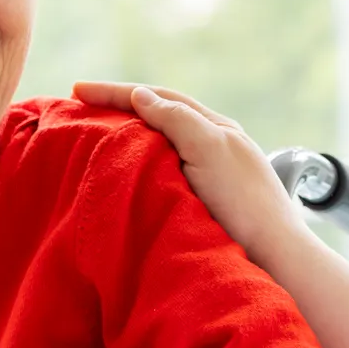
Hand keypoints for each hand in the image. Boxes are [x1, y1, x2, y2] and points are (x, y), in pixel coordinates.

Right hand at [72, 82, 308, 266]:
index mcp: (214, 128)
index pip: (158, 98)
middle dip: (116, 110)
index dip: (116, 92)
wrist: (272, 256)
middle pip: (155, 120)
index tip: (76, 91)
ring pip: (156, 149)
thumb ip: (177, 119)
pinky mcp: (198, 206)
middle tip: (77, 110)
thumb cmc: (243, 201)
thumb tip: (141, 96)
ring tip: (90, 141)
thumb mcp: (210, 148)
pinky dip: (134, 171)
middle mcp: (210, 147)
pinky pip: (158, 177)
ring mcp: (204, 177)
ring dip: (124, 140)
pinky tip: (120, 179)